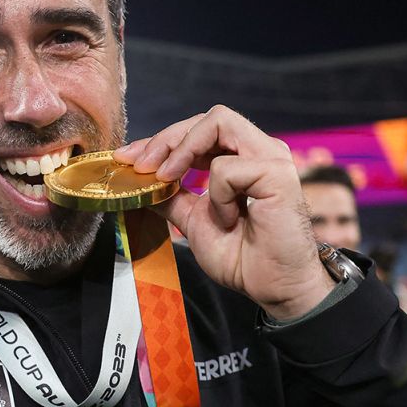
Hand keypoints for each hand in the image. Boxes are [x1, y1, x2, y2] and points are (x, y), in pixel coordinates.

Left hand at [114, 105, 333, 319]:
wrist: (273, 288)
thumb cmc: (243, 258)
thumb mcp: (194, 221)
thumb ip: (171, 197)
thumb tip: (140, 183)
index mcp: (243, 158)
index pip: (199, 130)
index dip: (162, 140)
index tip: (129, 159)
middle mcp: (260, 151)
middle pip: (207, 118)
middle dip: (166, 138)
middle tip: (141, 166)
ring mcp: (272, 158)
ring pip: (218, 121)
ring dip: (184, 150)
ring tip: (169, 179)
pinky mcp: (277, 174)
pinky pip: (226, 167)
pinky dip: (216, 193)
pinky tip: (226, 217)